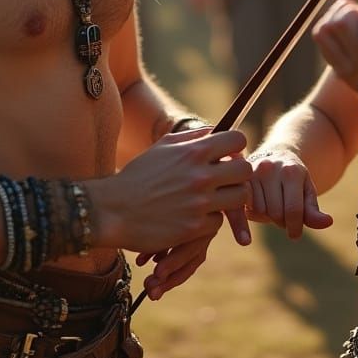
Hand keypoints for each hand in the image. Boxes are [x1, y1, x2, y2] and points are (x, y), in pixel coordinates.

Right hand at [87, 129, 250, 253]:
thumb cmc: (138, 176)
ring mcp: (199, 203)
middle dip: (239, 174)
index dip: (236, 146)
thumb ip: (191, 137)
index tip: (230, 154)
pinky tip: (194, 217)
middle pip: (245, 170)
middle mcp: (200, 175)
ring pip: (240, 198)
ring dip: (231, 198)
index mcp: (193, 151)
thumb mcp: (162, 148)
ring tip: (216, 199)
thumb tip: (214, 130)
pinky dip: (209, 220)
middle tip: (227, 179)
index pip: (237, 140)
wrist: (112, 210)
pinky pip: (218, 221)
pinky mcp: (194, 227)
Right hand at [245, 148, 332, 238]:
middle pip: (275, 214)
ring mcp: (253, 172)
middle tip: (284, 216)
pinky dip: (254, 213)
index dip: (295, 228)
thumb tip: (328, 222)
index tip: (295, 235)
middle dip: (281, 221)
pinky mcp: (240, 178)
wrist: (275, 155)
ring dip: (267, 217)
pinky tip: (260, 205)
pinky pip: (246, 208)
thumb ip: (314, 210)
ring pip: (259, 212)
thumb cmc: (294, 179)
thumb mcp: (307, 191)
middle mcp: (270, 168)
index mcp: (292, 171)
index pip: (293, 211)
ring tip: (273, 207)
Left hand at [312, 0, 357, 91]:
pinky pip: (321, 41)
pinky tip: (345, 30)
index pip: (345, 22)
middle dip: (344, 11)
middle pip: (330, 25)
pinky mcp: (336, 68)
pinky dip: (329, 29)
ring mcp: (340, 68)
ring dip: (334, 18)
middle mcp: (350, 64)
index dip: (354, 10)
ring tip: (352, 20)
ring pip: (321, 32)